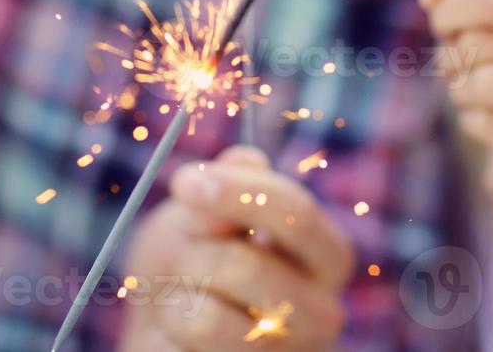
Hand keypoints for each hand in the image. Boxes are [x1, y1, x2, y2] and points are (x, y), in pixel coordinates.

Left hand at [119, 146, 353, 351]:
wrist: (167, 331)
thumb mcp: (204, 214)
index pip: (298, 216)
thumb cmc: (195, 262)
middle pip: (247, 267)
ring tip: (181, 289)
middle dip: (193, 251)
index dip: (239, 192)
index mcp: (326, 255)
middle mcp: (322, 312)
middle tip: (179, 248)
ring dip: (176, 291)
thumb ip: (227, 189)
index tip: (184, 182)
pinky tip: (179, 325)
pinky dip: (171, 320)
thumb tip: (246, 159)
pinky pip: (194, 337)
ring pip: (210, 315)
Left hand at [419, 0, 492, 214]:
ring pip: (482, 84)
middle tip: (456, 65)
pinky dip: (471, 121)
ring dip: (458, 88)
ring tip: (467, 90)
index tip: (440, 24)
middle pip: (481, 43)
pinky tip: (486, 119)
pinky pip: (487, 124)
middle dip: (451, 54)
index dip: (451, 10)